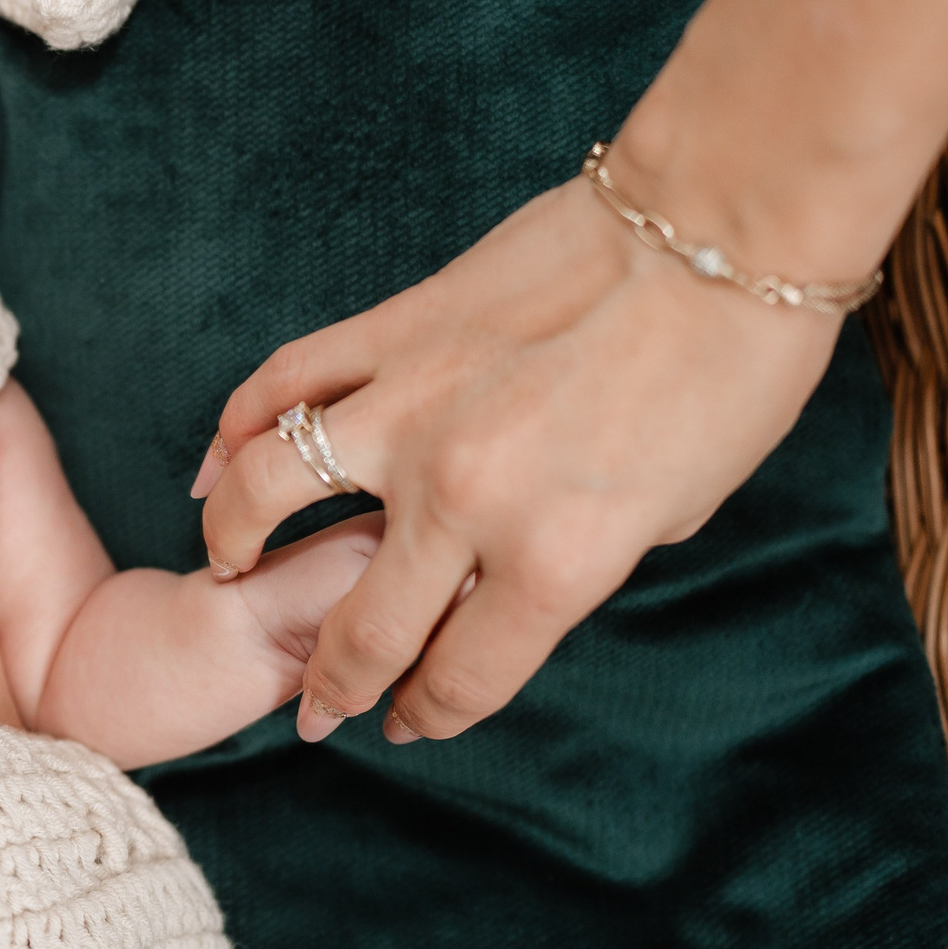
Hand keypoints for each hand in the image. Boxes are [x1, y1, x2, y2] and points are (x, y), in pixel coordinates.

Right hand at [194, 171, 841, 744]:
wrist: (721, 226)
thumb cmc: (732, 369)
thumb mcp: (677, 510)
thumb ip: (579, 555)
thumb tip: (510, 573)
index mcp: (557, 560)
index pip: (463, 676)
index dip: (429, 715)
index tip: (410, 722)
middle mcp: (466, 499)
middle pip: (363, 627)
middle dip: (336, 685)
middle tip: (319, 706)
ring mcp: (412, 409)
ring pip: (271, 495)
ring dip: (236, 547)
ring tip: (229, 567)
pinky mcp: (391, 332)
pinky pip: (284, 383)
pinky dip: (234, 427)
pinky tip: (217, 465)